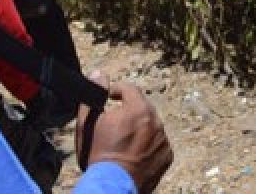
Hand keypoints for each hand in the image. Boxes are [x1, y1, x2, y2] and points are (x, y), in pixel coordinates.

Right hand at [76, 72, 172, 192]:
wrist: (111, 187)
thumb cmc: (97, 155)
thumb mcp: (88, 123)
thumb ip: (93, 95)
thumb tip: (98, 74)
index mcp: (138, 109)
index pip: (130, 89)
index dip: (117, 90)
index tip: (108, 95)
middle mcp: (156, 122)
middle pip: (143, 107)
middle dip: (129, 110)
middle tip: (114, 122)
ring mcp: (163, 140)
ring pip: (152, 126)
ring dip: (140, 128)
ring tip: (123, 142)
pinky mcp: (167, 156)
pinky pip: (158, 144)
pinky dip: (148, 145)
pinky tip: (133, 155)